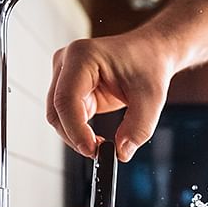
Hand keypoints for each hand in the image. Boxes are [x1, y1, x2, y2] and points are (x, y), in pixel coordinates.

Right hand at [46, 29, 176, 161]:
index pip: (66, 99)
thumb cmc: (149, 65)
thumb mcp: (152, 98)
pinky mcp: (71, 89)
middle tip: (99, 152)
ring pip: (58, 117)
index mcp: (83, 56)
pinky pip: (67, 117)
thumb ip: (138, 128)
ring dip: (76, 136)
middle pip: (56, 110)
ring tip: (101, 145)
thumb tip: (121, 153)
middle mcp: (67, 63)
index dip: (75, 129)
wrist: (151, 53)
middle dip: (75, 136)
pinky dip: (79, 132)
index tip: (92, 150)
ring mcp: (66, 76)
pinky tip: (97, 138)